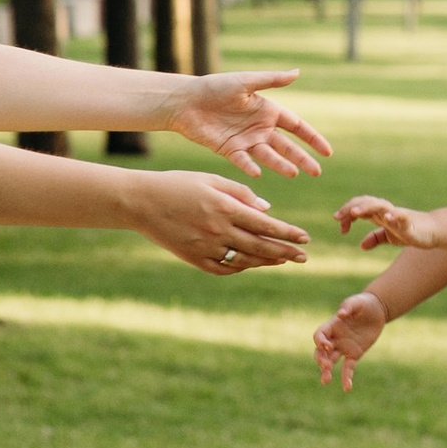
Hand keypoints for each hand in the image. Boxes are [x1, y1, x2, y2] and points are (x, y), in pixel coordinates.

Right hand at [134, 173, 306, 272]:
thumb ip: (241, 194)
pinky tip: (252, 263)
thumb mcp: (212, 180)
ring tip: (283, 260)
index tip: (305, 238)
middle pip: (260, 246)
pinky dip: (240, 267)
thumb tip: (268, 210)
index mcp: (225, 208)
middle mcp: (218, 230)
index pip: (265, 224)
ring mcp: (206, 247)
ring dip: (267, 261)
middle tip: (304, 257)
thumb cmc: (178, 184)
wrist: (141, 202)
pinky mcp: (194, 259)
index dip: (288, 233)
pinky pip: (224, 268)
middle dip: (285, 252)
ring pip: (244, 259)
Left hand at [168, 69, 332, 178]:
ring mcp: (245, 140)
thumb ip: (272, 80)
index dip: (312, 139)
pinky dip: (250, 167)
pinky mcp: (229, 150)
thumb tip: (298, 72)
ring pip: (268, 156)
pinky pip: (243, 161)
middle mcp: (260, 128)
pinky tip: (258, 173)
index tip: (327, 152)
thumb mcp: (246, 81)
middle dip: (302, 158)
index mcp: (268, 111)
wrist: (186, 100)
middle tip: (316, 172)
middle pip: (286, 146)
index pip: (296, 127)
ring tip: (293, 174)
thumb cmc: (215, 87)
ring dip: (280, 164)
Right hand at [313, 289, 385, 389]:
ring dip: (326, 371)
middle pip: (321, 351)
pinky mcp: (354, 354)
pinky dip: (346, 378)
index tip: (327, 346)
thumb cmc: (363, 303)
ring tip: (325, 381)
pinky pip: (348, 368)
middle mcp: (335, 338)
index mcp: (332, 325)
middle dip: (321, 359)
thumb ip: (348, 307)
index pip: (319, 335)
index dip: (320, 341)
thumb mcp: (356, 302)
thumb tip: (340, 314)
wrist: (376, 310)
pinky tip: (347, 388)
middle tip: (325, 366)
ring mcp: (343, 347)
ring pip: (331, 361)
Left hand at [336, 194, 439, 251]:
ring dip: (366, 207)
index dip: (347, 213)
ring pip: (379, 205)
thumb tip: (362, 246)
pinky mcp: (409, 221)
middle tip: (338, 217)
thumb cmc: (409, 231)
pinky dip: (393, 215)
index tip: (339, 225)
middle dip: (351, 208)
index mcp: (379, 214)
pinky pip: (400, 215)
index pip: (359, 207)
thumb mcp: (389, 237)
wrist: (431, 231)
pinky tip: (385, 218)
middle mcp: (385, 211)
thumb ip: (376, 238)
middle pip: (366, 202)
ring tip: (355, 213)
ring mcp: (397, 215)